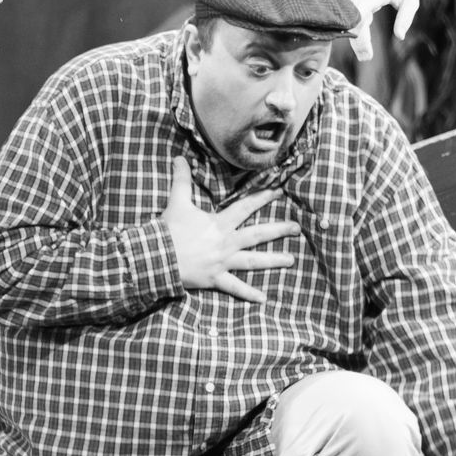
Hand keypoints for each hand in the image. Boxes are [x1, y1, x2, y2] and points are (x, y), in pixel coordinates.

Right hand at [161, 155, 299, 303]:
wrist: (157, 257)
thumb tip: (180, 157)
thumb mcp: (176, 202)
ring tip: (291, 260)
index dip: (263, 197)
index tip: (279, 192)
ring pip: (253, 261)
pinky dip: (248, 294)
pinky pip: (235, 287)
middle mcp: (226, 242)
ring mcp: (222, 262)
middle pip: (258, 234)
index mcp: (219, 223)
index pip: (246, 207)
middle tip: (297, 228)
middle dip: (279, 230)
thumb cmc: (169, 230)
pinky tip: (263, 298)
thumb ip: (181, 179)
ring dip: (273, 261)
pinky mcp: (215, 278)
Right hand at [347, 0, 420, 61]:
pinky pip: (353, 20)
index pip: (361, 12)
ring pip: (350, 22)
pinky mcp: (357, 4)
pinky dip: (357, 34)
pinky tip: (363, 49)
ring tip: (366, 57)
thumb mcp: (411, 0)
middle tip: (367, 58)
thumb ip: (405, 17)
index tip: (365, 48)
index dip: (360, 30)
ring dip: (356, 40)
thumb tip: (400, 36)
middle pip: (352, 21)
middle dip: (357, 40)